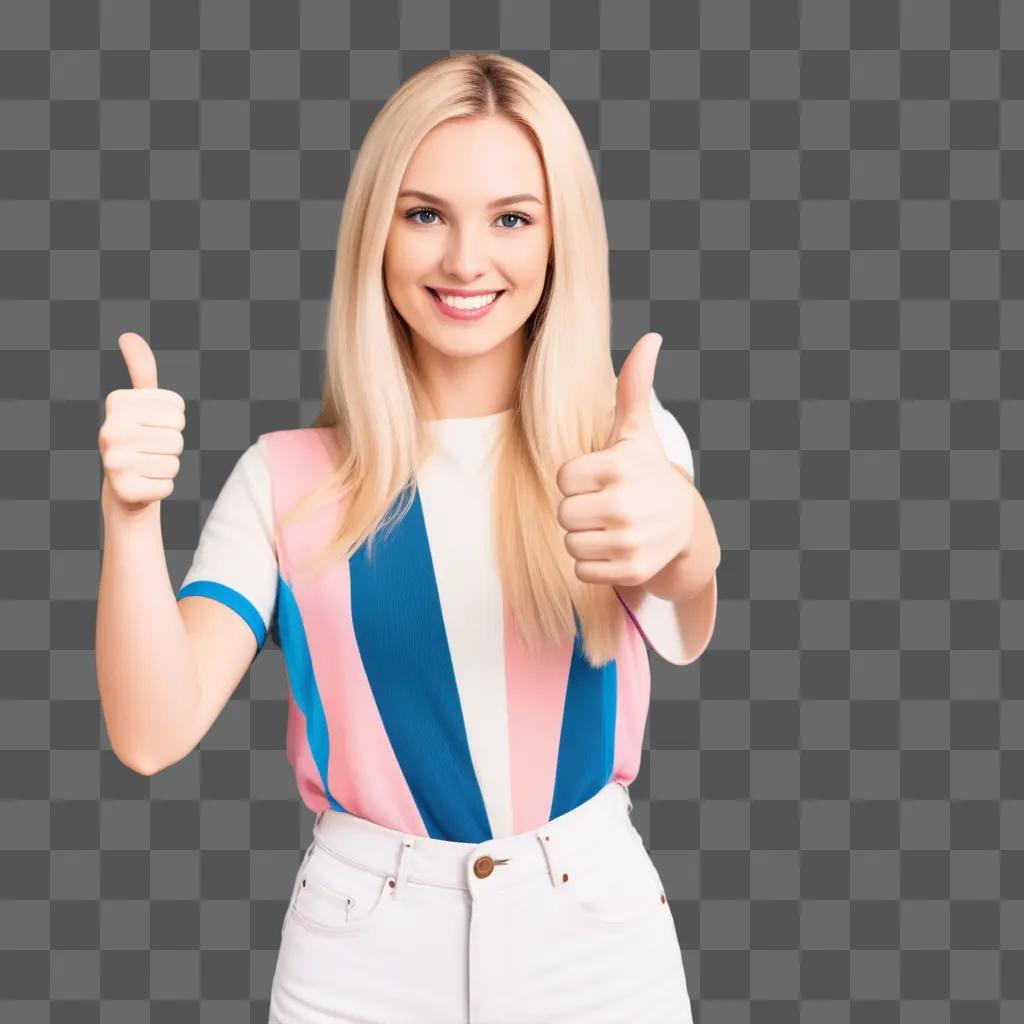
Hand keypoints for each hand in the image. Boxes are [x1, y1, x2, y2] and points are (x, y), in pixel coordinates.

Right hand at [98, 332, 185, 517]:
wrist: (124, 488)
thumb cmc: (139, 439)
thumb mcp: (141, 404)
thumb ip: (141, 371)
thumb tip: (129, 336)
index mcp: (116, 403)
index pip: (177, 408)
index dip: (173, 420)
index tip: (153, 427)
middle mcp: (109, 430)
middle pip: (177, 435)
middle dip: (172, 445)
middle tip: (151, 450)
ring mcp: (114, 462)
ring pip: (174, 461)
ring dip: (168, 466)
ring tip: (148, 465)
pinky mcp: (124, 489)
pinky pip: (168, 484)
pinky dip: (163, 486)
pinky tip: (145, 484)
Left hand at [555, 332, 694, 588]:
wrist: (684, 525)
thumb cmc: (647, 472)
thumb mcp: (637, 431)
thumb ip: (634, 386)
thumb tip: (651, 337)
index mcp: (619, 466)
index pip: (564, 479)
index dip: (578, 480)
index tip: (602, 478)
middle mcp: (626, 504)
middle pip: (564, 514)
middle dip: (580, 510)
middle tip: (605, 505)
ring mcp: (630, 540)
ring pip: (571, 543)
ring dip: (584, 537)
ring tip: (610, 526)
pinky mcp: (631, 570)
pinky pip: (582, 570)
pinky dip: (594, 563)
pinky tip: (616, 548)